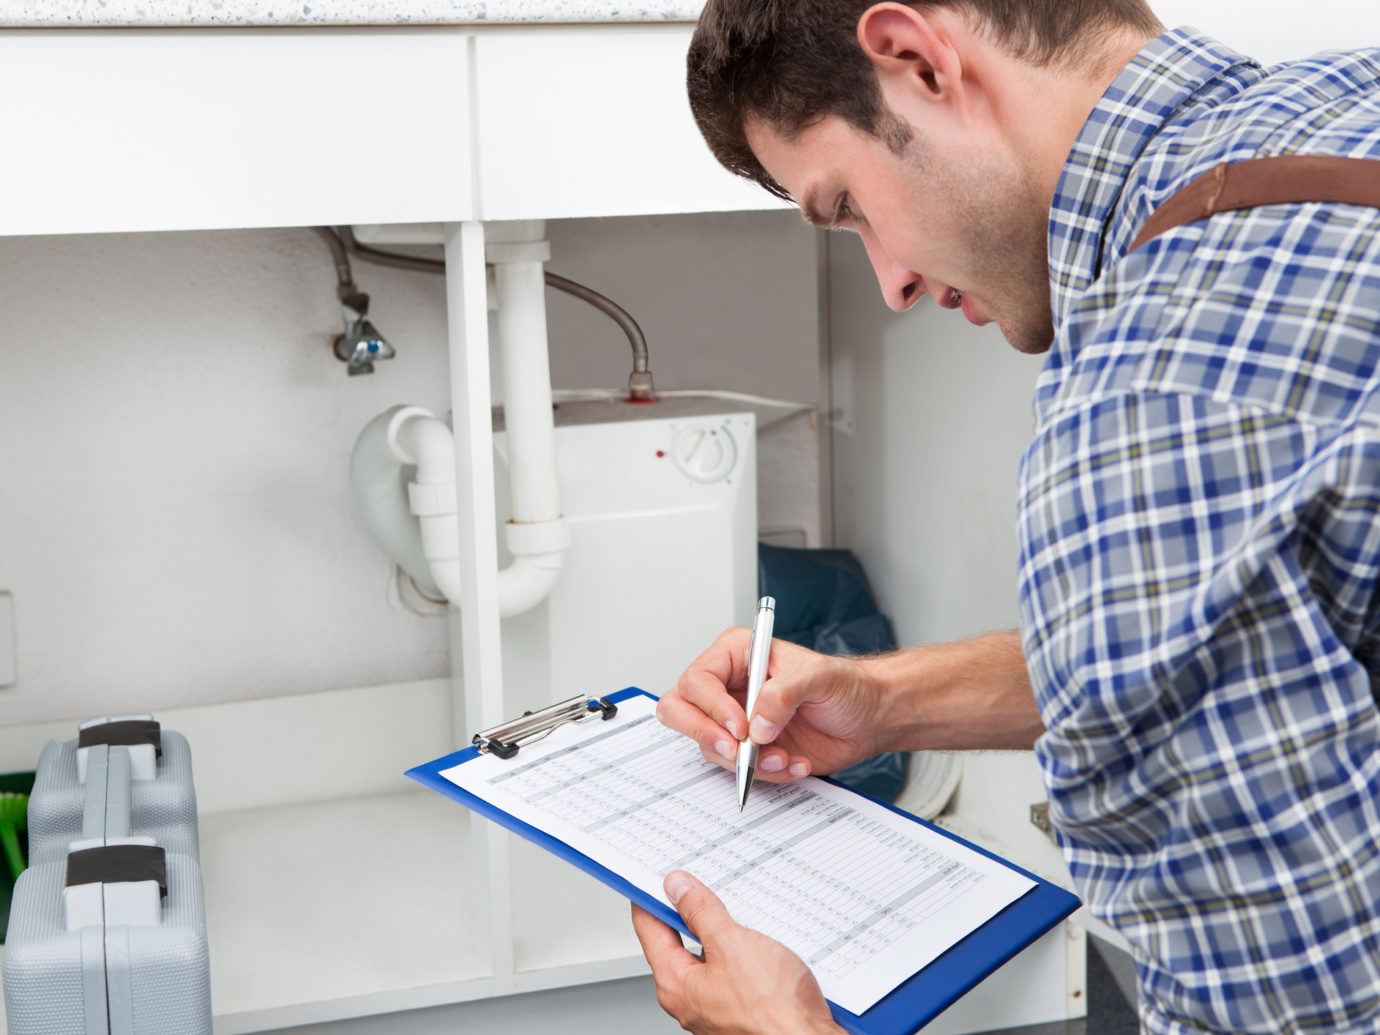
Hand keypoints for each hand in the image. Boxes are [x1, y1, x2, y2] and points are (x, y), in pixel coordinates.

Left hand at [632, 871, 839, 1034]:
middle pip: (676, 942)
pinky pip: (730, 970)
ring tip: (735, 908)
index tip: (657, 875)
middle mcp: (690, 999)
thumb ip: (700, 912)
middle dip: (686, 910)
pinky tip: (757, 939)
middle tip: (697, 882)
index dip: (650, 896)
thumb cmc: (774, 1011)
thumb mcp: (732, 944)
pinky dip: (738, 949)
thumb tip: (676, 889)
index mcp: (676, 984)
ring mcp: (715, 1006)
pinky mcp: (740, 1008)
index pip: (649, 929)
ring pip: (708, 956)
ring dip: (718, 930)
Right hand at [657, 628, 882, 781]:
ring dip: (747, 760)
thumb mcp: (820, 677)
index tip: (742, 726)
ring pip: (709, 746)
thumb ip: (784, 692)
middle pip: (680, 710)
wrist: (868, 718)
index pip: (698, 680)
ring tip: (785, 755)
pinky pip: (737, 769)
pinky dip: (767, 773)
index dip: (712, 706)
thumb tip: (756, 722)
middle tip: (737, 750)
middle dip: (705, 734)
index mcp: (737, 655)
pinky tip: (795, 762)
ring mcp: (736, 720)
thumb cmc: (846, 686)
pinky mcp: (749, 749)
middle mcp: (729, 687)